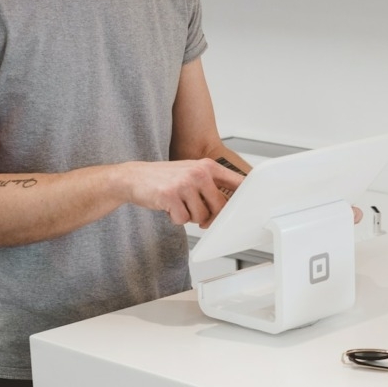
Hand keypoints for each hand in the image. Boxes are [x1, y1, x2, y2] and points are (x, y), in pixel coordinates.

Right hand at [123, 159, 245, 227]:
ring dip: (190, 216)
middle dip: (211, 216)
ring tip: (179, 204)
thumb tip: (229, 204)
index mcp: (207, 166)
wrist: (134, 177)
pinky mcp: (170, 196)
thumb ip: (210, 184)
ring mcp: (184, 184)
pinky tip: (169, 207)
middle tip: (200, 215)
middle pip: (220, 206)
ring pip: (201, 216)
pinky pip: (183, 220)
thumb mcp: (191, 172)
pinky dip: (176, 219)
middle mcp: (198, 173)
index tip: (253, 205)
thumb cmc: (165, 177)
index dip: (246, 196)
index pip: (236, 182)